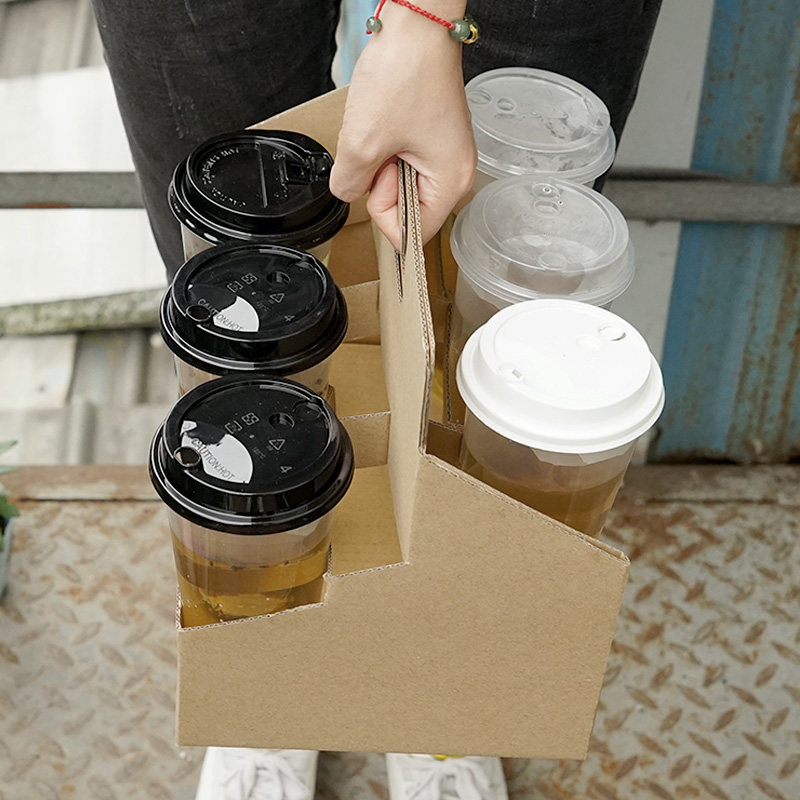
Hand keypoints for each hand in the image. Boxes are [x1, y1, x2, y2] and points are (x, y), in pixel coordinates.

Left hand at [329, 1, 476, 250]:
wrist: (416, 24)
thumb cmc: (404, 73)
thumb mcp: (362, 142)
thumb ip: (348, 185)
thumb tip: (348, 194)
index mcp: (451, 182)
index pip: (413, 233)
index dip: (384, 214)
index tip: (377, 177)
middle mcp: (455, 172)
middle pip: (405, 208)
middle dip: (380, 181)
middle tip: (382, 144)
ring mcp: (444, 154)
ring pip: (397, 183)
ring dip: (379, 161)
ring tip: (385, 127)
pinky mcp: (431, 137)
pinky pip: (399, 160)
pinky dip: (384, 146)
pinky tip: (386, 121)